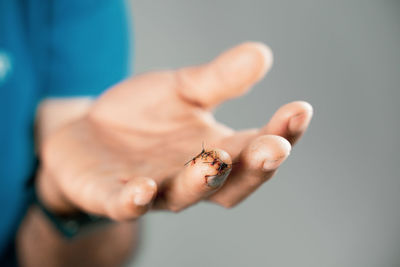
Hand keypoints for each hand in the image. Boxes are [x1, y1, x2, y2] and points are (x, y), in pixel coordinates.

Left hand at [38, 42, 312, 219]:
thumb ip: (219, 79)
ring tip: (216, 160)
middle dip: (254, 165)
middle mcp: (192, 176)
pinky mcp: (112, 196)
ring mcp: (154, 189)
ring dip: (202, 181)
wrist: (89, 136)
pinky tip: (143, 189)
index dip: (281, 133)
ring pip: (185, 194)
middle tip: (275, 146)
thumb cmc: (143, 116)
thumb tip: (261, 54)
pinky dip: (135, 201)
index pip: (256, 145)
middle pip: (231, 180)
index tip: (300, 109)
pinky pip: (125, 205)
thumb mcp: (182, 91)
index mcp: (215, 149)